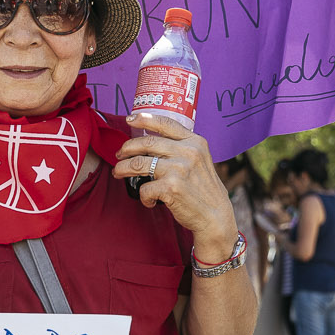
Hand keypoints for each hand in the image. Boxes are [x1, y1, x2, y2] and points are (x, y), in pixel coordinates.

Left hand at [113, 115, 236, 256]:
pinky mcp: (171, 188)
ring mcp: (179, 169)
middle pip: (146, 143)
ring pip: (139, 164)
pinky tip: (150, 200)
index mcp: (195, 142)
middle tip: (119, 155)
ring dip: (123, 168)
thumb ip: (182, 148)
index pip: (166, 123)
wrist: (215, 216)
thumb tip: (150, 142)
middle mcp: (188, 152)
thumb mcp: (200, 160)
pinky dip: (143, 196)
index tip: (129, 119)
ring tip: (119, 173)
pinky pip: (144, 188)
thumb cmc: (203, 190)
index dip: (144, 119)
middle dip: (127, 148)